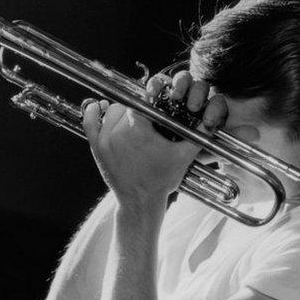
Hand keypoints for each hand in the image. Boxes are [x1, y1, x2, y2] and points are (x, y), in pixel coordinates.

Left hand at [82, 71, 227, 217]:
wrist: (140, 202)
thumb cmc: (162, 180)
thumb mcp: (183, 156)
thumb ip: (198, 136)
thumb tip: (210, 122)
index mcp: (140, 129)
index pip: (143, 100)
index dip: (150, 98)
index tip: (155, 99)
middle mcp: (119, 132)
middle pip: (128, 104)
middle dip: (139, 109)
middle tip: (148, 117)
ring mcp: (105, 139)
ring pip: (112, 111)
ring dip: (121, 112)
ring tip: (132, 120)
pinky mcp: (97, 147)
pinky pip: (90, 121)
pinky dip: (93, 112)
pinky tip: (98, 107)